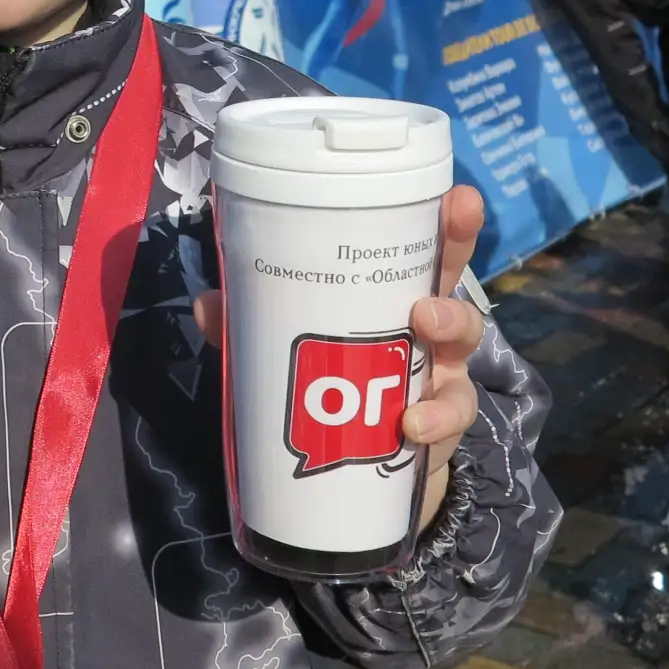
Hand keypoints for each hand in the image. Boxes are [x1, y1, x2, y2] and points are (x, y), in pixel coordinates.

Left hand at [194, 186, 488, 529]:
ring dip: (448, 324)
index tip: (456, 195)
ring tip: (425, 323)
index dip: (445, 220)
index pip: (422, 248)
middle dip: (457, 248)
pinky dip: (434, 417)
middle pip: (452, 273)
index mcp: (393, 297)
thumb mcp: (291, 354)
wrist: (361, 473)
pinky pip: (450, 415)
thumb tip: (206, 304)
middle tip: (450, 226)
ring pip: (463, 339)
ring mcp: (443, 373)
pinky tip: (412, 425)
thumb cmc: (333, 389)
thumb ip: (251, 330)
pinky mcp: (444, 424)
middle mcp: (427, 327)